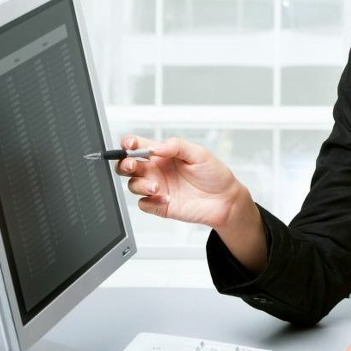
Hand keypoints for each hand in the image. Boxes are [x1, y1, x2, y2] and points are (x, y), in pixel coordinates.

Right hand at [116, 134, 266, 271]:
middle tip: (133, 165)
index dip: (128, 144)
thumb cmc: (214, 175)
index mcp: (163, 155)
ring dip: (140, 185)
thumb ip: (177, 146)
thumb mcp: (199, 153)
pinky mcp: (160, 206)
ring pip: (133, 185)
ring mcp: (157, 188)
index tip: (131, 146)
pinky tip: (166, 199)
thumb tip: (156, 147)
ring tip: (157, 187)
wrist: (225, 200)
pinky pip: (144, 204)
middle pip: (127, 166)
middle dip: (124, 164)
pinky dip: (150, 201)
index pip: (137, 146)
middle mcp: (157, 170)